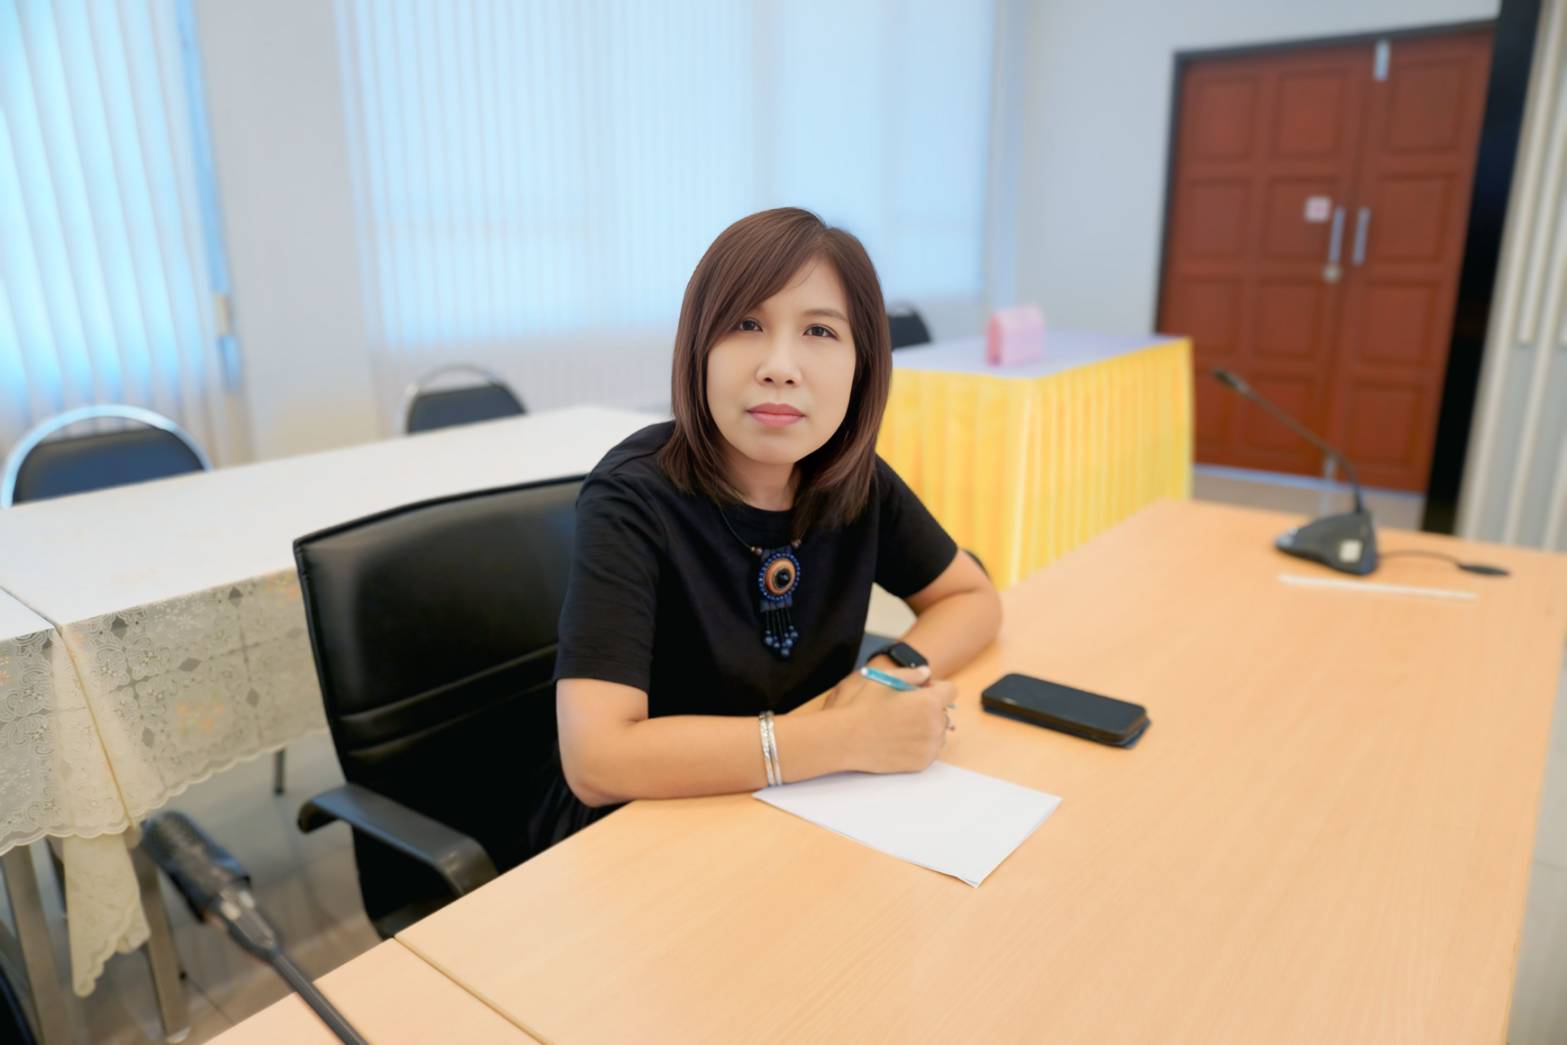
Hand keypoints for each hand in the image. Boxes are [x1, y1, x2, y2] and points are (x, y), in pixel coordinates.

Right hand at [826, 666, 956, 774]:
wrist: (846, 739)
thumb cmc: (863, 707)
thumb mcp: (884, 680)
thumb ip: (911, 674)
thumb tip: (926, 673)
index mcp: (929, 702)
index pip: (950, 691)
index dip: (936, 688)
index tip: (921, 691)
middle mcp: (935, 725)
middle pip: (944, 713)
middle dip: (930, 709)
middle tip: (906, 710)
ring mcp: (929, 747)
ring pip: (938, 734)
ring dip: (926, 729)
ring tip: (901, 727)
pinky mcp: (921, 763)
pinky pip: (929, 751)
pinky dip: (920, 746)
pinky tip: (899, 741)